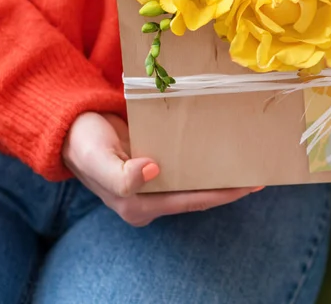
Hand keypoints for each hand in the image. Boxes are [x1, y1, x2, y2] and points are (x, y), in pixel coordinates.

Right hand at [63, 112, 259, 226]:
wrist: (70, 127)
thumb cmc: (82, 143)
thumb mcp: (96, 158)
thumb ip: (120, 174)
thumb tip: (153, 171)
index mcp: (138, 204)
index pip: (191, 201)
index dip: (223, 193)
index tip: (251, 183)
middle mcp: (150, 197)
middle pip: (198, 193)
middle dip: (229, 184)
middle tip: (259, 170)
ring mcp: (153, 180)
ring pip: (195, 179)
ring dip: (220, 171)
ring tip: (248, 159)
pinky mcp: (154, 163)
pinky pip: (186, 163)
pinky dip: (205, 158)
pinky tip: (221, 147)